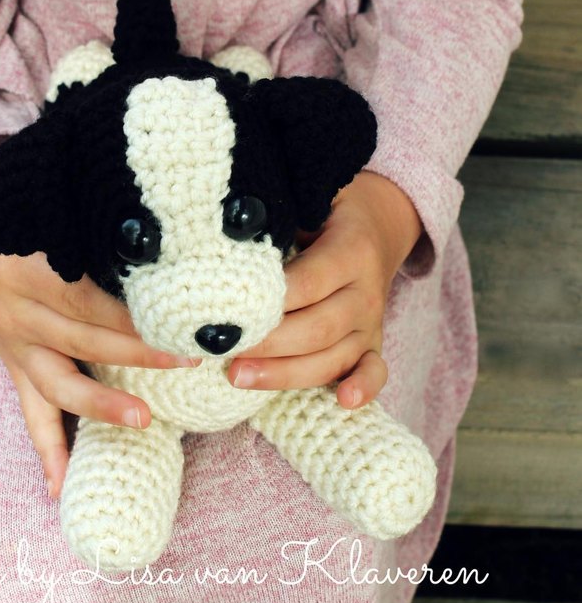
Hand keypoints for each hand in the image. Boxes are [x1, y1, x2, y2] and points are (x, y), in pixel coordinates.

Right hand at [0, 183, 200, 499]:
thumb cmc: (13, 218)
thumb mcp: (48, 214)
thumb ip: (92, 231)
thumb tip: (157, 242)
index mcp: (30, 271)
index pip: (88, 300)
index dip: (130, 314)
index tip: (175, 320)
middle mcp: (19, 313)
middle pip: (82, 340)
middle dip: (137, 354)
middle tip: (186, 362)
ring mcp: (14, 345)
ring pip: (58, 383)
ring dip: (100, 406)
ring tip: (144, 422)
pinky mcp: (13, 366)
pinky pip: (29, 413)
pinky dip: (46, 451)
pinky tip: (60, 488)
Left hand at [227, 170, 421, 409]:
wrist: (380, 222)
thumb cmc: (328, 211)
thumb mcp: (308, 200)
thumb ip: (277, 220)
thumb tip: (223, 238)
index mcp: (350, 250)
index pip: (307, 282)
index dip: (267, 300)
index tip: (225, 309)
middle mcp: (365, 291)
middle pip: (316, 327)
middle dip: (266, 344)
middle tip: (221, 349)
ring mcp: (371, 322)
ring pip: (333, 356)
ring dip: (285, 373)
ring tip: (238, 377)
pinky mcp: (373, 343)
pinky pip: (374, 371)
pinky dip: (363, 389)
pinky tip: (342, 402)